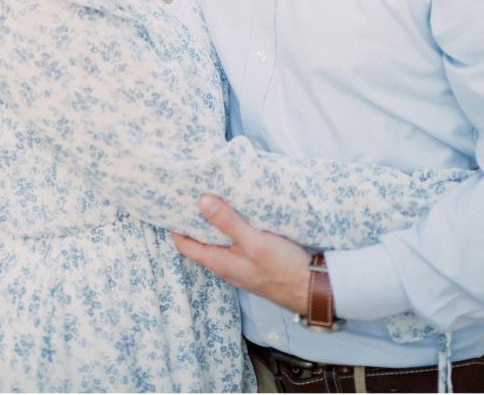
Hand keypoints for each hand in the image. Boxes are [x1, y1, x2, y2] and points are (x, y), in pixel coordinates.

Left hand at [172, 194, 311, 314]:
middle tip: (190, 195)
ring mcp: (238, 265)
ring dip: (211, 224)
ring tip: (211, 199)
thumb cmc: (281, 267)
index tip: (173, 203)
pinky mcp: (252, 262)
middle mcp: (224, 266)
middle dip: (193, 220)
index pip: (184, 245)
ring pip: (216, 243)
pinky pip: (232, 244)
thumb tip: (201, 200)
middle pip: (199, 242)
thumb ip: (228, 222)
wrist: (311, 288)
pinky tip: (236, 214)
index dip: (175, 225)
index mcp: (219, 262)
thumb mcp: (254, 241)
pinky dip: (228, 228)